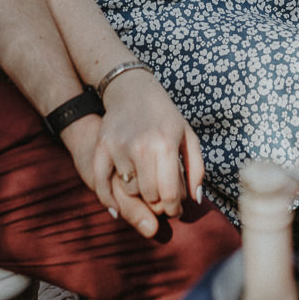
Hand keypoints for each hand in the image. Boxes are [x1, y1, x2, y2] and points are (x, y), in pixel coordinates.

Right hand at [89, 75, 203, 237]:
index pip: (169, 195)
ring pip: (129, 191)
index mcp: (166, 145)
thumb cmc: (165, 117)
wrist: (133, 90)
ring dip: (138, 193)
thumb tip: (195, 201)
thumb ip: (196, 169)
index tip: (175, 209)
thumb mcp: (187, 137)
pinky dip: (109, 200)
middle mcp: (142, 147)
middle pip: (150, 197)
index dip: (174, 208)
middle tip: (161, 198)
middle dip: (158, 202)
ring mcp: (119, 147)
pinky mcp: (103, 147)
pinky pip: (102, 184)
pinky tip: (117, 208)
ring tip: (145, 182)